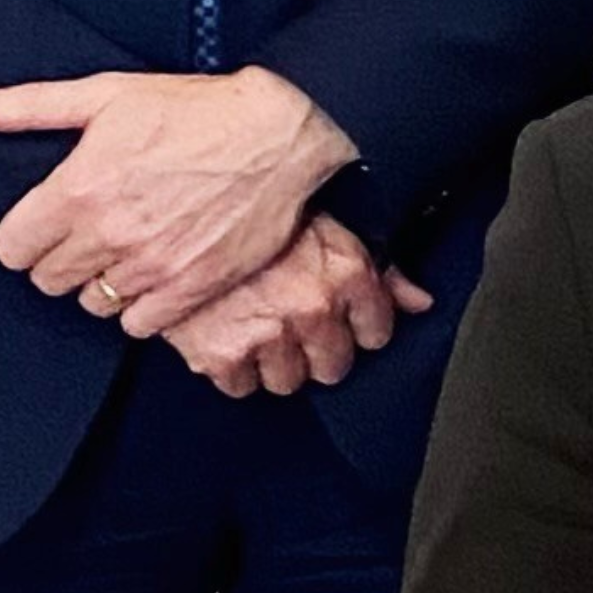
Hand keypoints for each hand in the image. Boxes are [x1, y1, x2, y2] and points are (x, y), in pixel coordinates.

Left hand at [0, 66, 356, 335]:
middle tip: (91, 236)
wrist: (281, 131)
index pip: (12, 248)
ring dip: (102, 283)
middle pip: (47, 280)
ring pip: (92, 303)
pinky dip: (141, 307)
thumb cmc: (194, 110)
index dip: (25, 236)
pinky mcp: (192, 287)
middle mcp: (109, 233)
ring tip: (127, 253)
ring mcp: (152, 265)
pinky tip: (156, 275)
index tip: (48, 225)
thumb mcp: (107, 94)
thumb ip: (28, 106)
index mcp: (78, 188)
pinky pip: (137, 325)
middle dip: (61, 259)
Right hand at [161, 214, 432, 398]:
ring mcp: (267, 334)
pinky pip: (240, 386)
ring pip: (288, 381)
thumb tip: (420, 301)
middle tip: (294, 326)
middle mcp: (313, 307)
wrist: (172, 208)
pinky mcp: (220, 354)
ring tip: (257, 327)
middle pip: (334, 365)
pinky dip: (233, 367)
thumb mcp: (326, 219)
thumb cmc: (249, 206)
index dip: (359, 327)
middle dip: (318, 349)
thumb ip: (381, 266)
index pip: (377, 331)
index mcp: (347, 271)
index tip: (343, 320)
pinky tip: (227, 334)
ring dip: (275, 361)